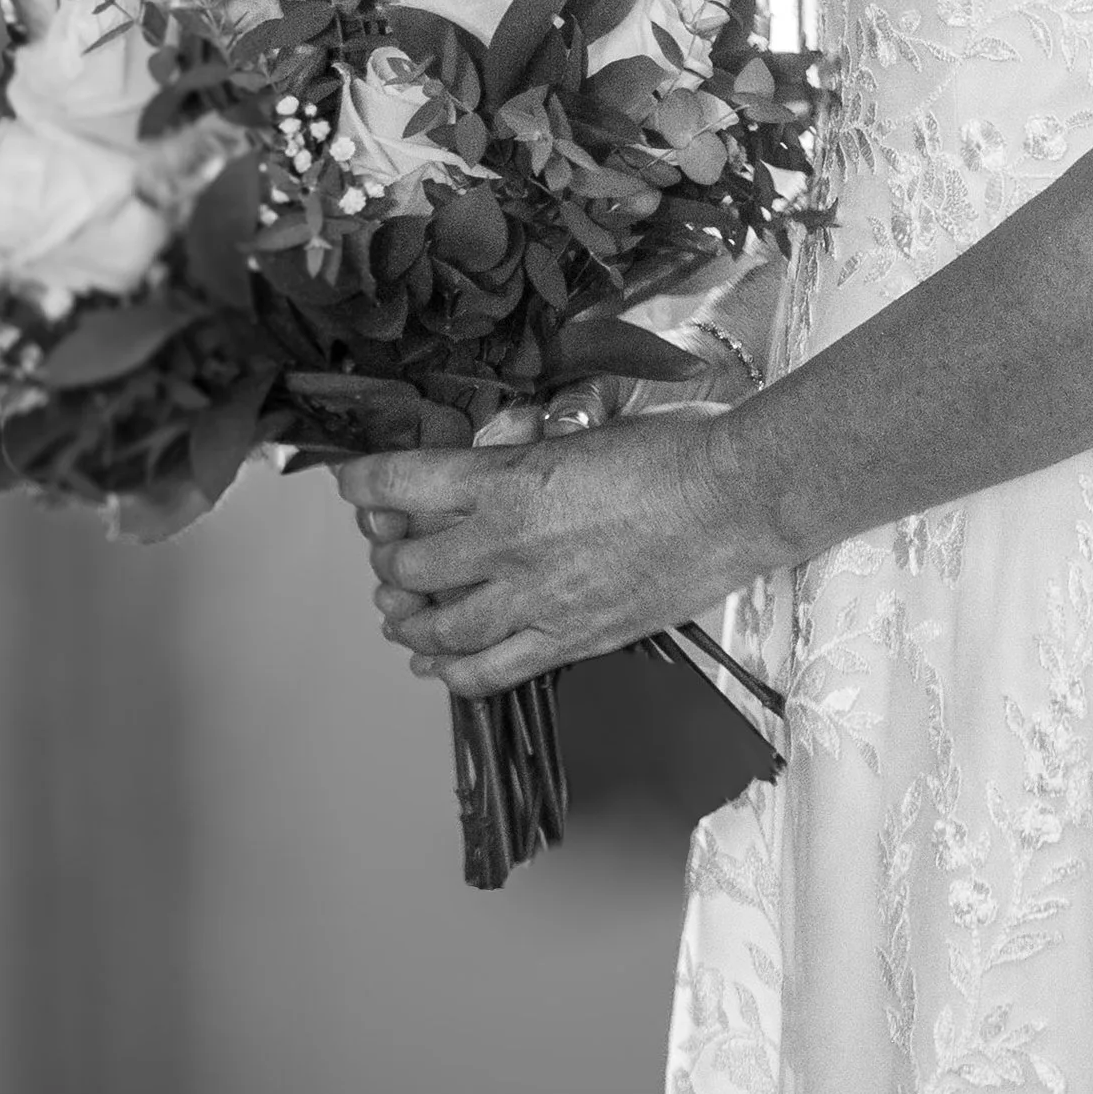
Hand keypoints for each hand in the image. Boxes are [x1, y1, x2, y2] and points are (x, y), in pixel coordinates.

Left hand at [335, 400, 736, 696]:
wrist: (738, 500)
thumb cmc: (680, 448)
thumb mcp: (591, 422)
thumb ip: (535, 442)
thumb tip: (508, 443)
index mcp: (507, 478)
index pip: (400, 483)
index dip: (363, 483)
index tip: (354, 483)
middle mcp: (507, 543)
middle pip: (407, 565)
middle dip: (386, 557)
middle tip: (389, 550)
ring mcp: (536, 600)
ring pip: (436, 625)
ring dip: (406, 617)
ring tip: (399, 609)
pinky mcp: (569, 640)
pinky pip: (488, 671)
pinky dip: (449, 669)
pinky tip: (434, 660)